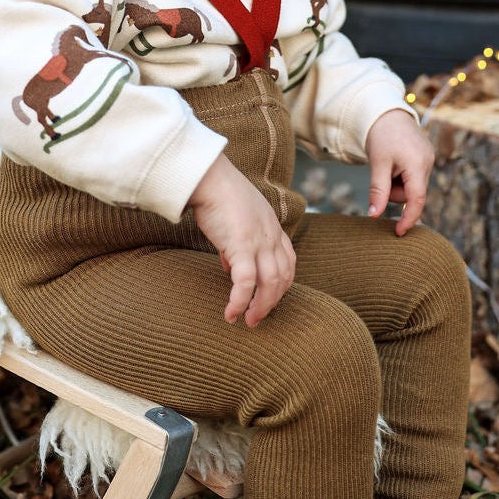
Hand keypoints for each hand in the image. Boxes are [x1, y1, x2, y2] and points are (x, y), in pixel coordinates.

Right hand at [188, 154, 295, 326]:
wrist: (210, 178)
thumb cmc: (218, 193)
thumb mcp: (237, 218)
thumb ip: (238, 241)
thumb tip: (230, 265)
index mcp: (273, 227)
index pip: (289, 262)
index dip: (282, 285)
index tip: (268, 298)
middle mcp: (272, 236)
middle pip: (283, 278)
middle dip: (272, 303)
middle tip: (257, 318)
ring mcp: (259, 241)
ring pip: (270, 285)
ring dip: (260, 308)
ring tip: (248, 321)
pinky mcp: (241, 245)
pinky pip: (245, 283)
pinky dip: (240, 302)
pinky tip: (231, 313)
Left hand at [364, 109, 434, 235]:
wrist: (386, 111)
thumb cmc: (380, 136)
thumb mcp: (377, 164)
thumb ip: (378, 191)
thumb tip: (374, 216)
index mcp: (418, 164)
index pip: (416, 200)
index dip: (408, 218)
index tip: (399, 232)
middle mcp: (428, 163)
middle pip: (412, 194)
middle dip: (395, 192)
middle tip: (382, 174)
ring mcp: (429, 159)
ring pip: (411, 186)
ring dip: (397, 183)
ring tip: (388, 164)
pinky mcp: (426, 157)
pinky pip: (413, 177)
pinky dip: (401, 176)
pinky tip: (394, 161)